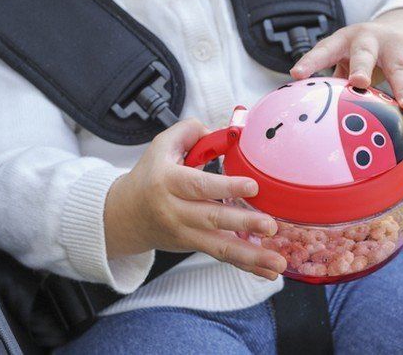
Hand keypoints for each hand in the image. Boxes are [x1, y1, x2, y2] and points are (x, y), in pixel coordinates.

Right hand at [104, 118, 286, 279]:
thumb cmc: (149, 175)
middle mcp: (175, 211)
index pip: (199, 185)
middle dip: (243, 224)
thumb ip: (192, 131)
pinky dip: (246, 266)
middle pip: (212, 218)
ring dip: (251, 256)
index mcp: (168, 182)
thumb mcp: (162, 145)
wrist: (124, 215)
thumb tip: (225, 133)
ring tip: (277, 263)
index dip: (226, 187)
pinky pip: (222, 255)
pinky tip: (269, 272)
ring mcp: (185, 233)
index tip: (253, 187)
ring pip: (219, 246)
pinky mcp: (193, 246)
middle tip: (270, 226)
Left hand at [290, 9, 402, 120]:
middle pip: (364, 53)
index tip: (297, 75)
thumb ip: (337, 78)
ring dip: (402, 88)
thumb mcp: (347, 56)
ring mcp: (396, 45)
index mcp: (344, 39)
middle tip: (358, 82)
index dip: (311, 62)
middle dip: (361, 67)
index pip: (325, 49)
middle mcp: (369, 39)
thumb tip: (319, 112)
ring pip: (399, 67)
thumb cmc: (366, 52)